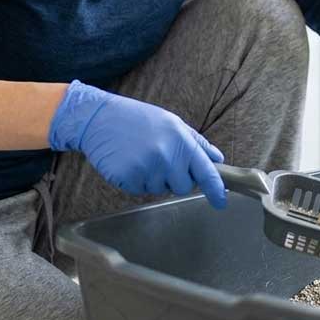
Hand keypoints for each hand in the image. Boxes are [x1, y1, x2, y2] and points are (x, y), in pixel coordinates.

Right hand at [48, 81, 227, 207]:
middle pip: (183, 187)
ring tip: (140, 155)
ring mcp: (148, 169)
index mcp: (181, 140)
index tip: (221, 201)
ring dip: (153, 179)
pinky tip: (129, 162)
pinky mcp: (129, 179)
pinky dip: (137, 181)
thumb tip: (217, 159)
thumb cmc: (137, 119)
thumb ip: (196, 142)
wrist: (98, 118)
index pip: (206, 172)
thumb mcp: (171, 123)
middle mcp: (167, 156)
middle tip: (160, 159)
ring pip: (161, 190)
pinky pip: (141, 191)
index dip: (215, 189)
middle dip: (175, 179)